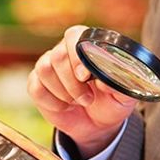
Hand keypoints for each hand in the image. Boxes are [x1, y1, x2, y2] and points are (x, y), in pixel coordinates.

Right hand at [27, 25, 138, 156]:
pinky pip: (36, 88)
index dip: (78, 56)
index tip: (85, 76)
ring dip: (63, 92)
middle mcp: (65, 50)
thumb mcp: (123, 96)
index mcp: (87, 45)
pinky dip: (52, 102)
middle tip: (87, 98)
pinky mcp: (36, 83)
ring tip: (77, 101)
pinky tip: (64, 106)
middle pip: (58, 56)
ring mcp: (48, 66)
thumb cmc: (110, 102)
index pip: (74, 35)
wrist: (96, 124)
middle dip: (73, 83)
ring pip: (45, 70)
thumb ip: (119, 85)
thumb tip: (105, 81)